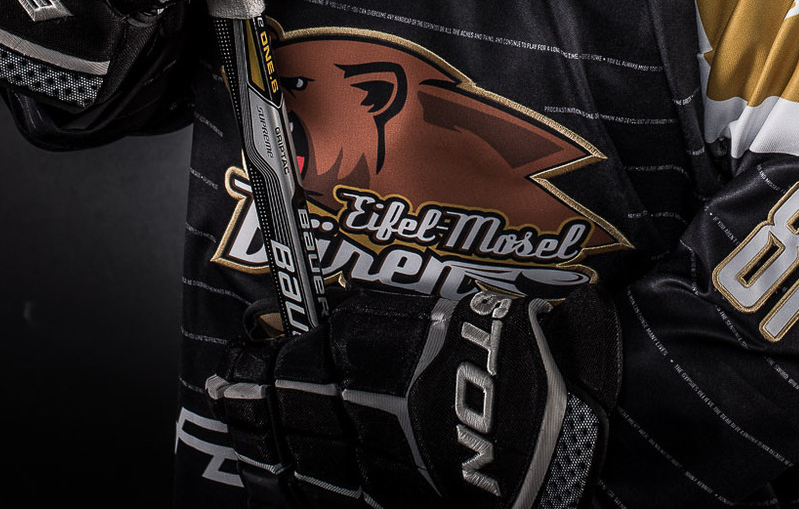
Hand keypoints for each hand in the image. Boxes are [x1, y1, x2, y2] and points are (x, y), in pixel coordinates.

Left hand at [211, 286, 620, 508]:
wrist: (571, 422)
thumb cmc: (520, 352)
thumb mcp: (448, 308)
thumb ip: (383, 313)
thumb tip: (334, 311)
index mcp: (377, 363)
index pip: (298, 360)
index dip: (263, 357)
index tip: (244, 347)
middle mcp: (369, 419)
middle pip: (291, 413)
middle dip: (252, 404)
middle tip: (227, 393)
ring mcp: (383, 470)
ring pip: (306, 462)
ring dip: (267, 451)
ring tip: (242, 440)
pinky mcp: (401, 502)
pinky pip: (340, 499)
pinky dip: (304, 490)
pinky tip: (289, 484)